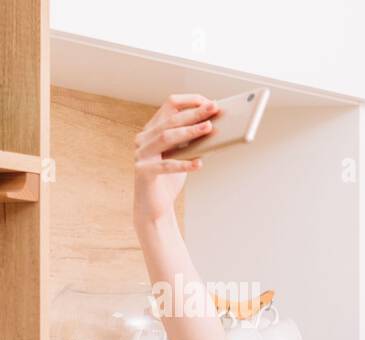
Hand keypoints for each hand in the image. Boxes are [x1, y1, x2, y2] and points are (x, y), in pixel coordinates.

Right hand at [133, 94, 220, 224]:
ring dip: (190, 131)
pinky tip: (199, 163)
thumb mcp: (183, 154)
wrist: (154, 205)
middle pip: (171, 120)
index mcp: (153, 129)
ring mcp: (141, 154)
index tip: (210, 102)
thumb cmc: (170, 178)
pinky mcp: (143, 172)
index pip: (169, 105)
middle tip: (214, 109)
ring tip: (209, 128)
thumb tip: (216, 126)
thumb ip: (193, 140)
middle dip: (194, 113)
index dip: (190, 102)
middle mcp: (144, 138)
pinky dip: (183, 164)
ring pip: (166, 137)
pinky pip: (165, 166)